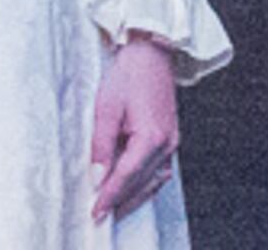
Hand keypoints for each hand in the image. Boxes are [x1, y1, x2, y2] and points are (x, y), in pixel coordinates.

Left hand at [88, 36, 181, 219]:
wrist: (151, 53)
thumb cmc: (128, 75)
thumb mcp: (106, 108)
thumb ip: (101, 145)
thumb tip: (97, 176)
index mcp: (151, 138)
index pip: (126, 177)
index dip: (109, 196)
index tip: (95, 212)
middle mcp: (167, 144)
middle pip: (141, 183)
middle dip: (121, 201)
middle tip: (100, 215)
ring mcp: (172, 142)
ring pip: (154, 181)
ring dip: (134, 196)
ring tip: (114, 207)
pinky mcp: (170, 138)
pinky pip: (160, 170)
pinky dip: (145, 183)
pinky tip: (132, 188)